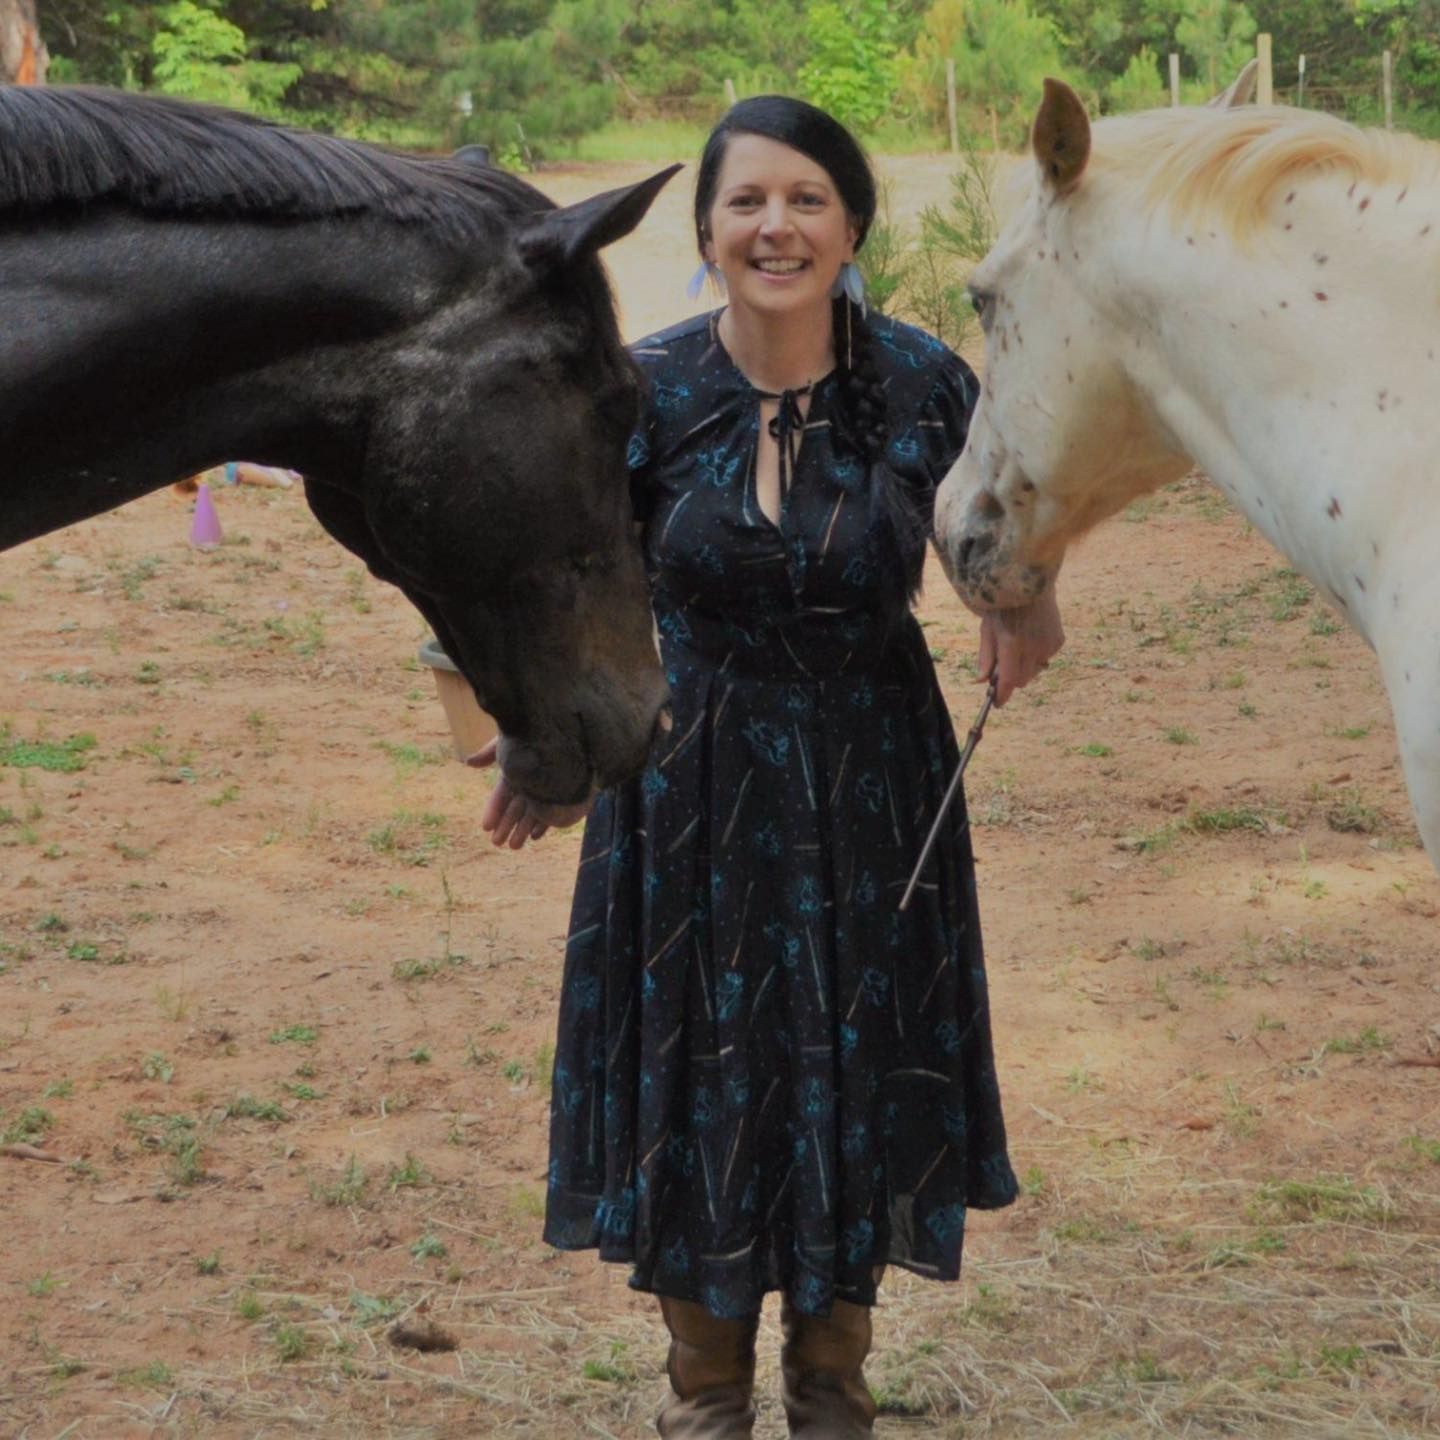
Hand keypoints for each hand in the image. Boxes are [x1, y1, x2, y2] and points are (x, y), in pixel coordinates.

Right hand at [466, 738, 593, 848]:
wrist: (574, 734)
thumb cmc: (538, 732)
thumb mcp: (511, 740)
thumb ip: (490, 752)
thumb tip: (468, 762)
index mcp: (516, 772)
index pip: (501, 795)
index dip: (493, 811)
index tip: (485, 826)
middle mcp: (531, 782)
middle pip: (515, 809)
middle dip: (505, 826)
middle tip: (497, 843)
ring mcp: (547, 790)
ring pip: (532, 814)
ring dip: (522, 830)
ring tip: (515, 847)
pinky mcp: (565, 795)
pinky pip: (552, 813)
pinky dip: (544, 825)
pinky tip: (536, 836)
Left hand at [977, 582, 1064, 706]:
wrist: (1031, 582)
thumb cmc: (1004, 604)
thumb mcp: (988, 628)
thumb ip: (985, 656)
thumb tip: (981, 681)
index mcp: (1012, 642)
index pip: (1008, 680)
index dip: (1002, 695)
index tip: (997, 703)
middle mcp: (1033, 646)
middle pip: (1021, 680)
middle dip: (1011, 679)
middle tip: (1002, 666)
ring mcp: (1048, 644)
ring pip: (1033, 671)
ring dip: (1023, 667)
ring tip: (1017, 645)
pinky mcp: (1058, 641)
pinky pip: (1044, 659)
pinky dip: (1036, 656)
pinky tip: (1031, 638)